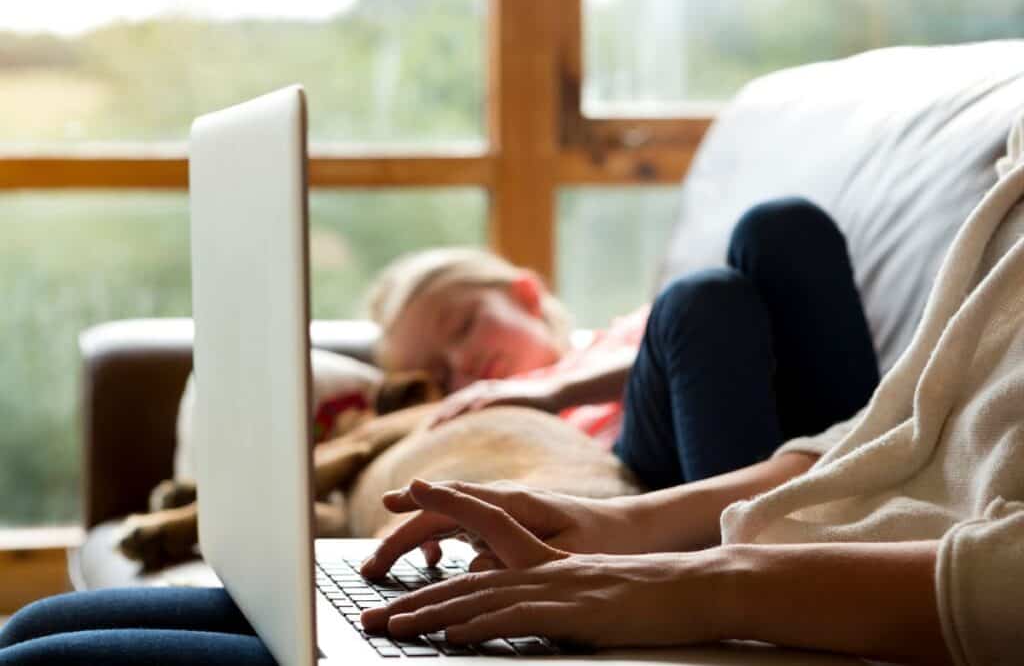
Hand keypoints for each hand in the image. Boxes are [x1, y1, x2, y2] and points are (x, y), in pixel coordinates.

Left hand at [359, 479, 730, 647]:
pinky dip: (477, 626)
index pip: (482, 526)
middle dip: (415, 592)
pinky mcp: (571, 611)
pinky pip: (514, 617)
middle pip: (465, 574)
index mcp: (545, 556)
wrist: (695, 587)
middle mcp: (542, 564)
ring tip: (395, 625)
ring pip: (480, 595)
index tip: (402, 502)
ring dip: (432, 613)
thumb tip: (510, 603)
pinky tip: (450, 635)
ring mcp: (555, 586)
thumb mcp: (587, 587)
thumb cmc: (645, 592)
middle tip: (373, 610)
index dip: (441, 511)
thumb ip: (547, 590)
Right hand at [360, 479, 642, 576]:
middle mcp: (504, 503)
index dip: (424, 501)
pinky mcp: (506, 528)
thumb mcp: (572, 555)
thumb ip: (523, 561)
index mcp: (518, 504)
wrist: (635, 529)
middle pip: (440, 513)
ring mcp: (502, 514)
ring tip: (384, 568)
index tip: (391, 501)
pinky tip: (434, 561)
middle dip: (401, 535)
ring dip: (412, 541)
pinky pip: (461, 531)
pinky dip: (439, 542)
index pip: (460, 499)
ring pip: (445, 521)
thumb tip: (473, 569)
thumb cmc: (608, 539)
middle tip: (370, 567)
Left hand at [429, 378, 561, 427]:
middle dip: (439, 417)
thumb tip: (474, 454)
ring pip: (468, 398)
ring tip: (440, 424)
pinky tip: (472, 412)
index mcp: (478, 397)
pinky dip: (480, 403)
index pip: (451, 408)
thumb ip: (487, 431)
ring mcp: (495, 390)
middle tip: (425, 434)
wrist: (553, 394)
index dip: (437, 420)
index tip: (423, 437)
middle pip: (454, 402)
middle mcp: (483, 391)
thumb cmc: (526, 411)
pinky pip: (492, 397)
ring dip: (453, 410)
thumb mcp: (502, 421)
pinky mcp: (510, 392)